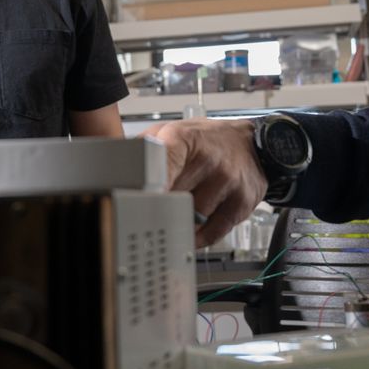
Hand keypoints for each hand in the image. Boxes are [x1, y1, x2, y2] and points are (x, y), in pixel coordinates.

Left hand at [144, 117, 266, 247]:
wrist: (254, 144)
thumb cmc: (209, 141)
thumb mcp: (174, 132)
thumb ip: (145, 148)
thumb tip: (114, 170)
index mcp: (184, 138)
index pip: (158, 166)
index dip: (145, 188)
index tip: (132, 204)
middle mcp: (208, 159)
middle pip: (170, 199)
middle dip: (160, 206)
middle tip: (155, 204)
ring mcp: (227, 182)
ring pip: (189, 219)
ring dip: (181, 219)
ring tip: (186, 202)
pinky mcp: (242, 203)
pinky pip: (210, 234)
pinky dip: (198, 236)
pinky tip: (196, 223)